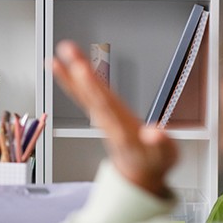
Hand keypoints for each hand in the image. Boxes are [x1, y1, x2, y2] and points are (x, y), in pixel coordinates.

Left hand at [52, 40, 176, 196]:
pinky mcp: (98, 114)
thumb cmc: (152, 160)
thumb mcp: (164, 155)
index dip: (93, 86)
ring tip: (59, 53)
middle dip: (79, 71)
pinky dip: (68, 80)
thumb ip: (160, 144)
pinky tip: (57, 66)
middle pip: (91, 92)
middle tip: (67, 49)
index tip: (81, 68)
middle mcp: (107, 119)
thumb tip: (156, 133)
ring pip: (82, 92)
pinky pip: (80, 94)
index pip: (105, 103)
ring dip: (69, 73)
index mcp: (122, 127)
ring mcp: (100, 116)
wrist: (139, 173)